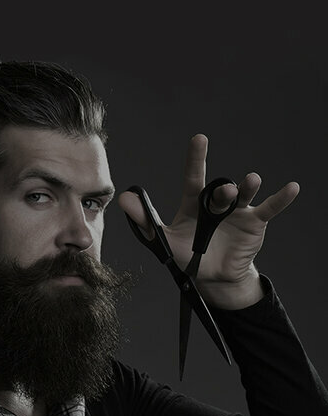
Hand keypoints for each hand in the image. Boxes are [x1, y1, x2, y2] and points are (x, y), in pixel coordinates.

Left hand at [118, 134, 299, 308]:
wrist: (212, 277)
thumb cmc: (187, 255)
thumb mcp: (164, 239)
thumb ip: (144, 220)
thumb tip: (122, 198)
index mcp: (194, 203)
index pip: (194, 177)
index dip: (196, 158)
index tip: (199, 139)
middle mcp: (215, 203)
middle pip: (219, 190)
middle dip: (222, 190)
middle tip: (224, 191)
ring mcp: (236, 212)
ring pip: (243, 194)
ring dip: (246, 187)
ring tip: (251, 181)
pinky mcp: (253, 224)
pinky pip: (268, 209)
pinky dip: (280, 199)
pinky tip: (292, 188)